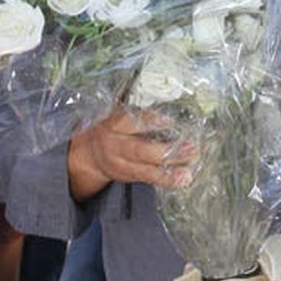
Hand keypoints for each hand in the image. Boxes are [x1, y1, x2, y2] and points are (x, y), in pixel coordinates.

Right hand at [68, 108, 199, 201]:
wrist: (90, 156)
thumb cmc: (111, 129)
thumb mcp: (115, 115)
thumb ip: (135, 111)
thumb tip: (168, 99)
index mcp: (112, 124)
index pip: (130, 121)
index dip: (150, 121)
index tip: (170, 120)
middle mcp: (115, 145)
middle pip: (139, 150)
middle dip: (166, 151)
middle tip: (190, 147)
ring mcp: (120, 164)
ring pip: (144, 170)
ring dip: (169, 172)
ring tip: (188, 172)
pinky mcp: (128, 176)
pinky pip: (147, 179)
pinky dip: (166, 180)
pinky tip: (182, 179)